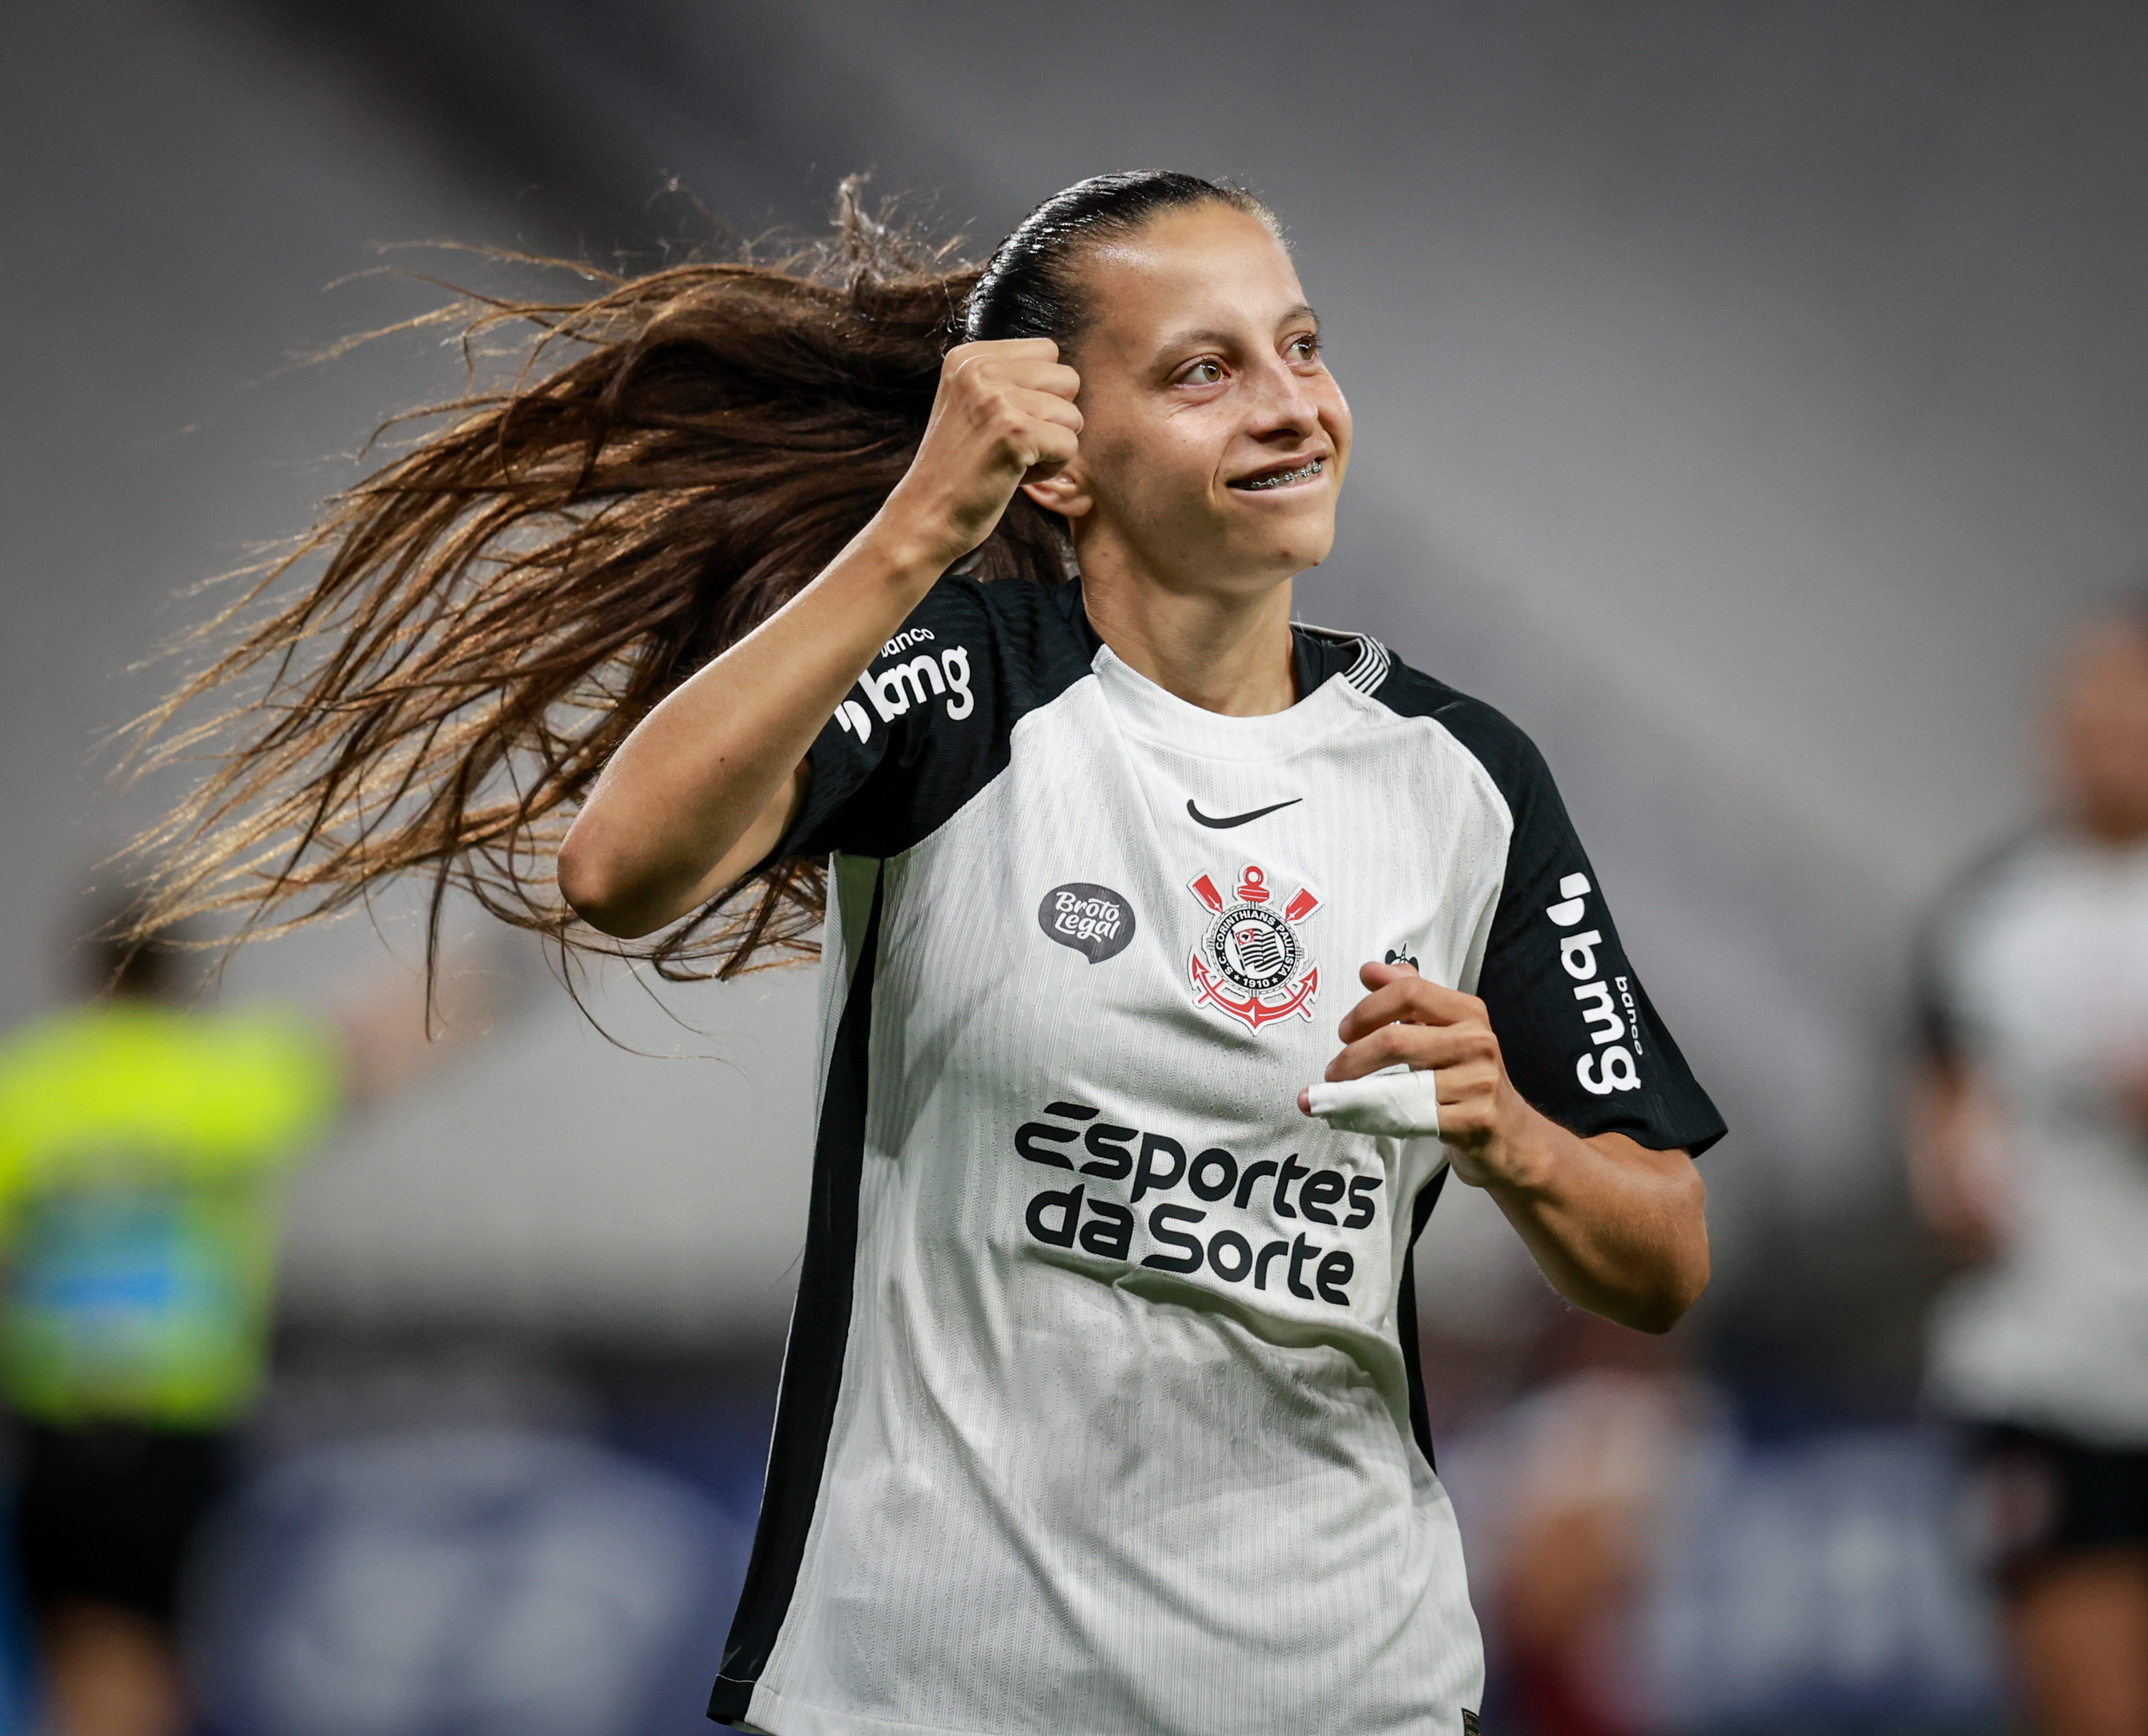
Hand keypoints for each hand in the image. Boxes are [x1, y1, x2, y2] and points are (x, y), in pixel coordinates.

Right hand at [876, 338, 1082, 571]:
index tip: (1003, 423)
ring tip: (1010, 461)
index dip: (1040, 394)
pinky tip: (1014, 476)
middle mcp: (980, 369)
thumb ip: (1009, 380)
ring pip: (1072, 415)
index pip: (1047, 352)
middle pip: (1067, 378)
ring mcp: (996, 399)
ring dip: (1051, 446)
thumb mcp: (970, 405)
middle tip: (1011, 445)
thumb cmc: (957, 470)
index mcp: (969, 357)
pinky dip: (1050, 470)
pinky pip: (1069, 446)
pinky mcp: (1014, 433)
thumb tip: (1068, 375)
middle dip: (1053, 418)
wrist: (924, 517)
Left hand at [1298, 960, 1530, 1187]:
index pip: (1409, 992)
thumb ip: (1408, 996)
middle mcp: (1478, 1041)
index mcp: (1467, 1011)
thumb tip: (1371, 970)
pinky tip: (1364, 1118)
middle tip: (1333, 1071)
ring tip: (1339, 1096)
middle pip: (1396, 1039)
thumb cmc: (1465, 1074)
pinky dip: (1378, 1119)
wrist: (1509, 1132)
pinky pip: (1412, 1119)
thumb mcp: (1445, 1028)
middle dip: (1353, 1057)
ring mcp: (1478, 1082)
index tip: (1345, 1031)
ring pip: (1399, 1085)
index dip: (1368, 1008)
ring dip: (1357, 1093)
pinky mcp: (1473, 1120)